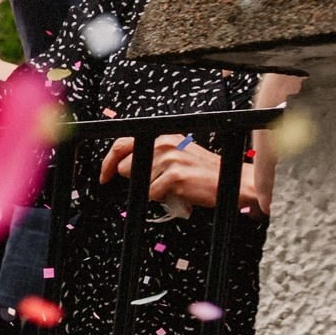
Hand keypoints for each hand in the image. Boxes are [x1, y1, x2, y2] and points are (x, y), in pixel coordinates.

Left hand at [98, 136, 248, 212]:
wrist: (231, 181)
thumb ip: (151, 155)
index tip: (104, 176)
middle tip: (157, 182)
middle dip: (136, 179)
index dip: (108, 162)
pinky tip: (178, 191)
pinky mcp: (175, 176)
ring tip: (173, 185)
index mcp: (163, 137)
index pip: (121, 144)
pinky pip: (151, 194)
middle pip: (125, 167)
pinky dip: (162, 198)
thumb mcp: (176, 155)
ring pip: (138, 182)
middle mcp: (165, 144)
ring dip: (152, 188)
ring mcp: (170, 159)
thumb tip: (121, 166)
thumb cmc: (202, 171)